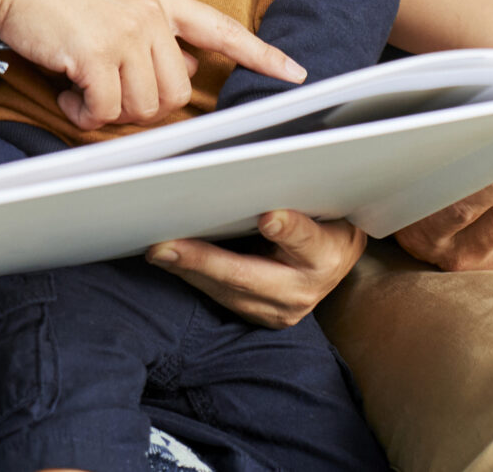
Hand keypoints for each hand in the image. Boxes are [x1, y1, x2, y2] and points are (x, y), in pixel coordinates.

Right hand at [0, 0, 305, 130]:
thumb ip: (147, 21)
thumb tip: (172, 67)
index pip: (221, 27)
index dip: (260, 54)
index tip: (294, 72)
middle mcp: (152, 13)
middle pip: (175, 92)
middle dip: (143, 107)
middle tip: (106, 94)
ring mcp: (127, 31)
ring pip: (144, 107)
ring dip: (110, 112)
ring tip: (82, 90)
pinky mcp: (97, 53)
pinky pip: (104, 112)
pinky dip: (83, 115)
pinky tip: (66, 96)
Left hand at [146, 211, 367, 328]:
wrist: (333, 262)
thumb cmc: (323, 221)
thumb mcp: (323, 202)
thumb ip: (297, 194)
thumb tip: (257, 174)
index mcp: (328, 254)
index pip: (307, 240)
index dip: (289, 230)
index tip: (269, 217)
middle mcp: (304, 290)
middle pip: (249, 277)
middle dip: (202, 262)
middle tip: (165, 247)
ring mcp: (280, 312)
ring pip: (227, 293)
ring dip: (188, 272)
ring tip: (159, 252)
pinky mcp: (260, 318)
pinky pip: (222, 299)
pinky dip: (196, 279)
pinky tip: (173, 262)